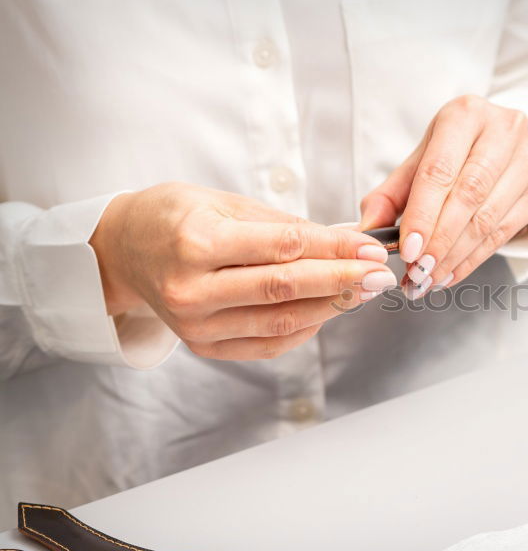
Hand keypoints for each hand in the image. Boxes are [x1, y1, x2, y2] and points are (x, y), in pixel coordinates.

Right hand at [89, 183, 396, 359]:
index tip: (371, 247)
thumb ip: (283, 226)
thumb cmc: (176, 216)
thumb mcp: (225, 203)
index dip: (336, 249)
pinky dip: (304, 329)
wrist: (124, 249)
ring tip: (363, 292)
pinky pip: (266, 344)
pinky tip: (328, 311)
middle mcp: (192, 289)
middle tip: (380, 275)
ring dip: (331, 308)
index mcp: (196, 243)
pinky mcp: (203, 347)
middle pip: (285, 289)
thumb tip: (344, 241)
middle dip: (342, 281)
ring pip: (280, 321)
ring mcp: (196, 324)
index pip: (284, 248)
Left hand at [360, 94, 527, 298]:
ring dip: (455, 256)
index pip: (440, 170)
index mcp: (464, 115)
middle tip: (417, 271)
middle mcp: (502, 131)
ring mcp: (527, 160)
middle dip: (440, 241)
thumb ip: (390, 196)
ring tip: (428, 278)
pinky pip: (504, 233)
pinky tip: (451, 273)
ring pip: (488, 219)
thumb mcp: (419, 162)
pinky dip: (473, 259)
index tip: (407, 249)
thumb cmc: (455, 153)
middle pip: (468, 196)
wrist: (505, 145)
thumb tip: (366, 231)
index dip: (423, 214)